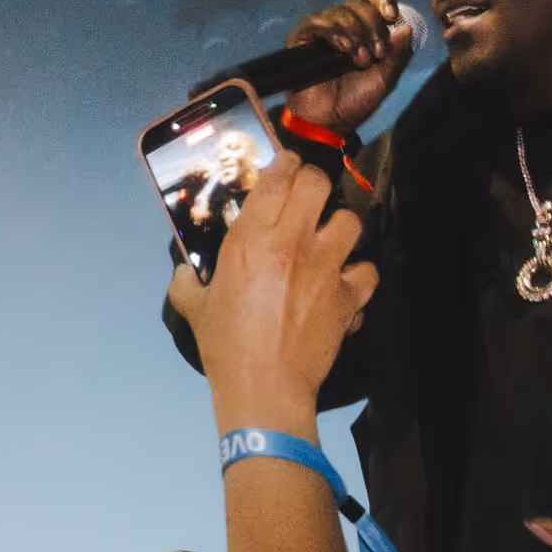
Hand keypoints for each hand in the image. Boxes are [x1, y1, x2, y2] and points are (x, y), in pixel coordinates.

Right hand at [167, 152, 376, 433]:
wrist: (265, 388)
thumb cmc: (225, 346)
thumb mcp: (193, 307)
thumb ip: (186, 281)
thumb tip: (183, 271)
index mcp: (251, 239)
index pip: (277, 177)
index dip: (284, 163)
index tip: (284, 166)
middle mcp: (292, 244)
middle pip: (318, 184)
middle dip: (313, 183)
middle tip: (306, 197)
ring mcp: (326, 269)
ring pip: (351, 221)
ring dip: (340, 227)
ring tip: (328, 240)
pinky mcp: (349, 297)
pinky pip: (368, 271)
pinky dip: (359, 275)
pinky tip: (345, 283)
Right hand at [271, 0, 417, 134]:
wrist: (331, 121)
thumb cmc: (356, 101)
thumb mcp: (386, 78)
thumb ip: (398, 54)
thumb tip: (407, 27)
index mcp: (363, 30)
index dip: (383, 2)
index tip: (391, 17)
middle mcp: (341, 26)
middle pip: (359, 3)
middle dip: (373, 26)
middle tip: (374, 54)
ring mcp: (320, 31)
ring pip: (341, 11)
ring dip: (356, 32)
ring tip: (357, 59)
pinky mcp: (301, 38)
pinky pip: (317, 20)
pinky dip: (334, 31)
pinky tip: (341, 49)